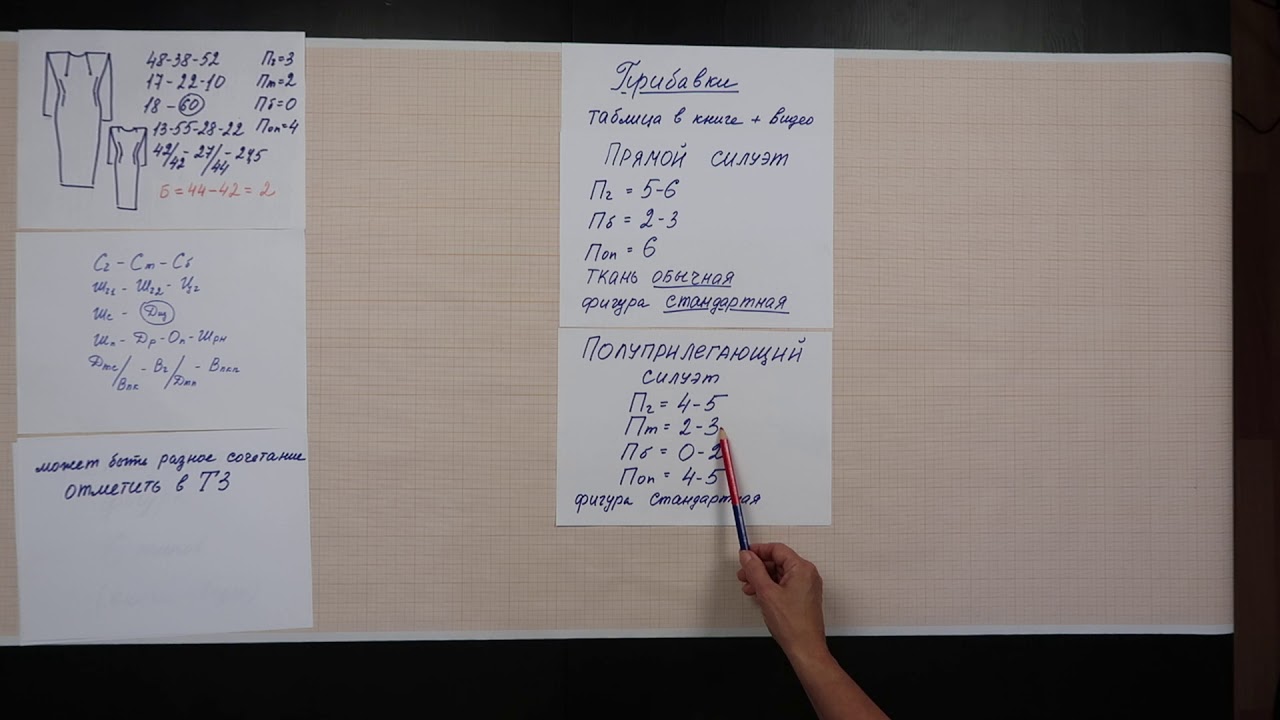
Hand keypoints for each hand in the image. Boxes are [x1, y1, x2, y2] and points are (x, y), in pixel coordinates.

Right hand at [737, 543, 827, 661]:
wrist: (805, 648)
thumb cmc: (793, 625)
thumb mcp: (766, 593)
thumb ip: (755, 570)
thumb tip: (747, 556)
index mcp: (802, 568)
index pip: (777, 549)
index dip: (758, 550)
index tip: (745, 554)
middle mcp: (807, 575)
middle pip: (778, 561)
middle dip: (758, 567)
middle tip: (744, 573)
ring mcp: (806, 586)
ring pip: (779, 574)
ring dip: (762, 578)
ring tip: (749, 587)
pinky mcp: (803, 597)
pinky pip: (784, 584)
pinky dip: (770, 587)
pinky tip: (759, 595)